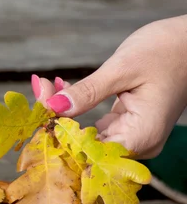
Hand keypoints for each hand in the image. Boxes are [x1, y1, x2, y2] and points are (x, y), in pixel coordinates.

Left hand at [31, 15, 186, 158]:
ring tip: (47, 84)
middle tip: (41, 87)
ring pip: (87, 134)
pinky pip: (95, 124)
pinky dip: (76, 108)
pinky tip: (61, 88)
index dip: (61, 135)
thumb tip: (52, 107)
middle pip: (86, 145)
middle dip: (57, 119)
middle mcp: (139, 144)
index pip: (90, 152)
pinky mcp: (128, 125)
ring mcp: (134, 135)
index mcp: (141, 136)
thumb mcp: (121, 69)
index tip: (39, 108)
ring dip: (63, 111)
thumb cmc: (164, 51)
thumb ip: (87, 92)